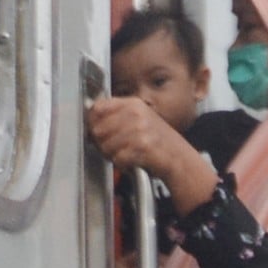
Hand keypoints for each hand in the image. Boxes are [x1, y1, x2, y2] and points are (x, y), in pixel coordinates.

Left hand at [85, 96, 219, 211]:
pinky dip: (122, 164)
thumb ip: (115, 116)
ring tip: (125, 153)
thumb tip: (89, 121)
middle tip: (114, 147)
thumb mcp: (138, 119)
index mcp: (133, 104)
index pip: (98, 108)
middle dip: (101, 142)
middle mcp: (136, 113)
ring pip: (105, 146)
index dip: (92, 122)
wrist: (178, 157)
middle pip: (98, 129)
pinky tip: (132, 160)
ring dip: (111, 155)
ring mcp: (139, 129)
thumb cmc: (156, 141)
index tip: (95, 131)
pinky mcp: (142, 146)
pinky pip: (117, 158)